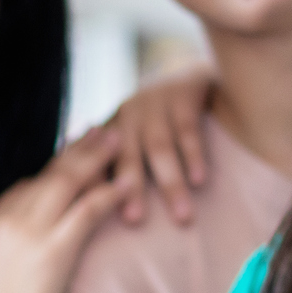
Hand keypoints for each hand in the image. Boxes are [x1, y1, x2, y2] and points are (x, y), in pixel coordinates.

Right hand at [0, 128, 124, 292]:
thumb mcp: (1, 277)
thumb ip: (18, 251)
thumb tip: (42, 248)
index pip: (30, 182)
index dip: (59, 164)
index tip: (79, 148)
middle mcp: (6, 218)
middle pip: (50, 172)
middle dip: (80, 148)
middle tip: (105, 129)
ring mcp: (27, 232)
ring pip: (68, 181)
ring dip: (97, 158)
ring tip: (121, 140)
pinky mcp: (51, 251)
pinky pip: (86, 210)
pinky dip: (109, 193)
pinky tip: (127, 185)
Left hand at [104, 60, 216, 225]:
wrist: (189, 72)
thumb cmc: (156, 117)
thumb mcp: (129, 133)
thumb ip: (112, 161)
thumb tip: (91, 203)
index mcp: (110, 126)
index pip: (96, 159)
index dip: (94, 186)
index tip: (92, 218)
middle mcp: (128, 113)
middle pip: (126, 155)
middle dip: (132, 189)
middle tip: (136, 221)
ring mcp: (155, 103)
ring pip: (159, 147)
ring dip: (171, 183)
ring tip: (183, 215)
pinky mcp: (182, 95)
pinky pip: (188, 130)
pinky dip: (193, 156)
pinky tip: (200, 181)